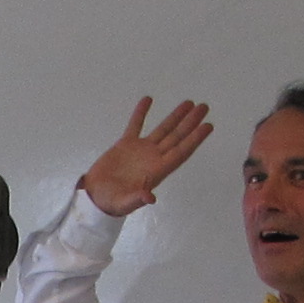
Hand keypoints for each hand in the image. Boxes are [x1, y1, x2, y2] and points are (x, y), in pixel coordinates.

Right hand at [77, 97, 212, 218]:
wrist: (95, 197)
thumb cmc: (112, 203)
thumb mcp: (124, 203)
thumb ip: (137, 199)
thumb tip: (150, 198)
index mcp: (157, 170)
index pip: (180, 152)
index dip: (195, 139)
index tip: (208, 126)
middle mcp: (153, 158)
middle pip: (177, 137)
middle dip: (190, 122)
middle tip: (204, 107)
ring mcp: (141, 150)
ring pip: (163, 129)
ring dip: (175, 116)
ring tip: (188, 102)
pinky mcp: (125, 145)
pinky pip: (136, 125)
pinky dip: (141, 113)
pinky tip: (148, 99)